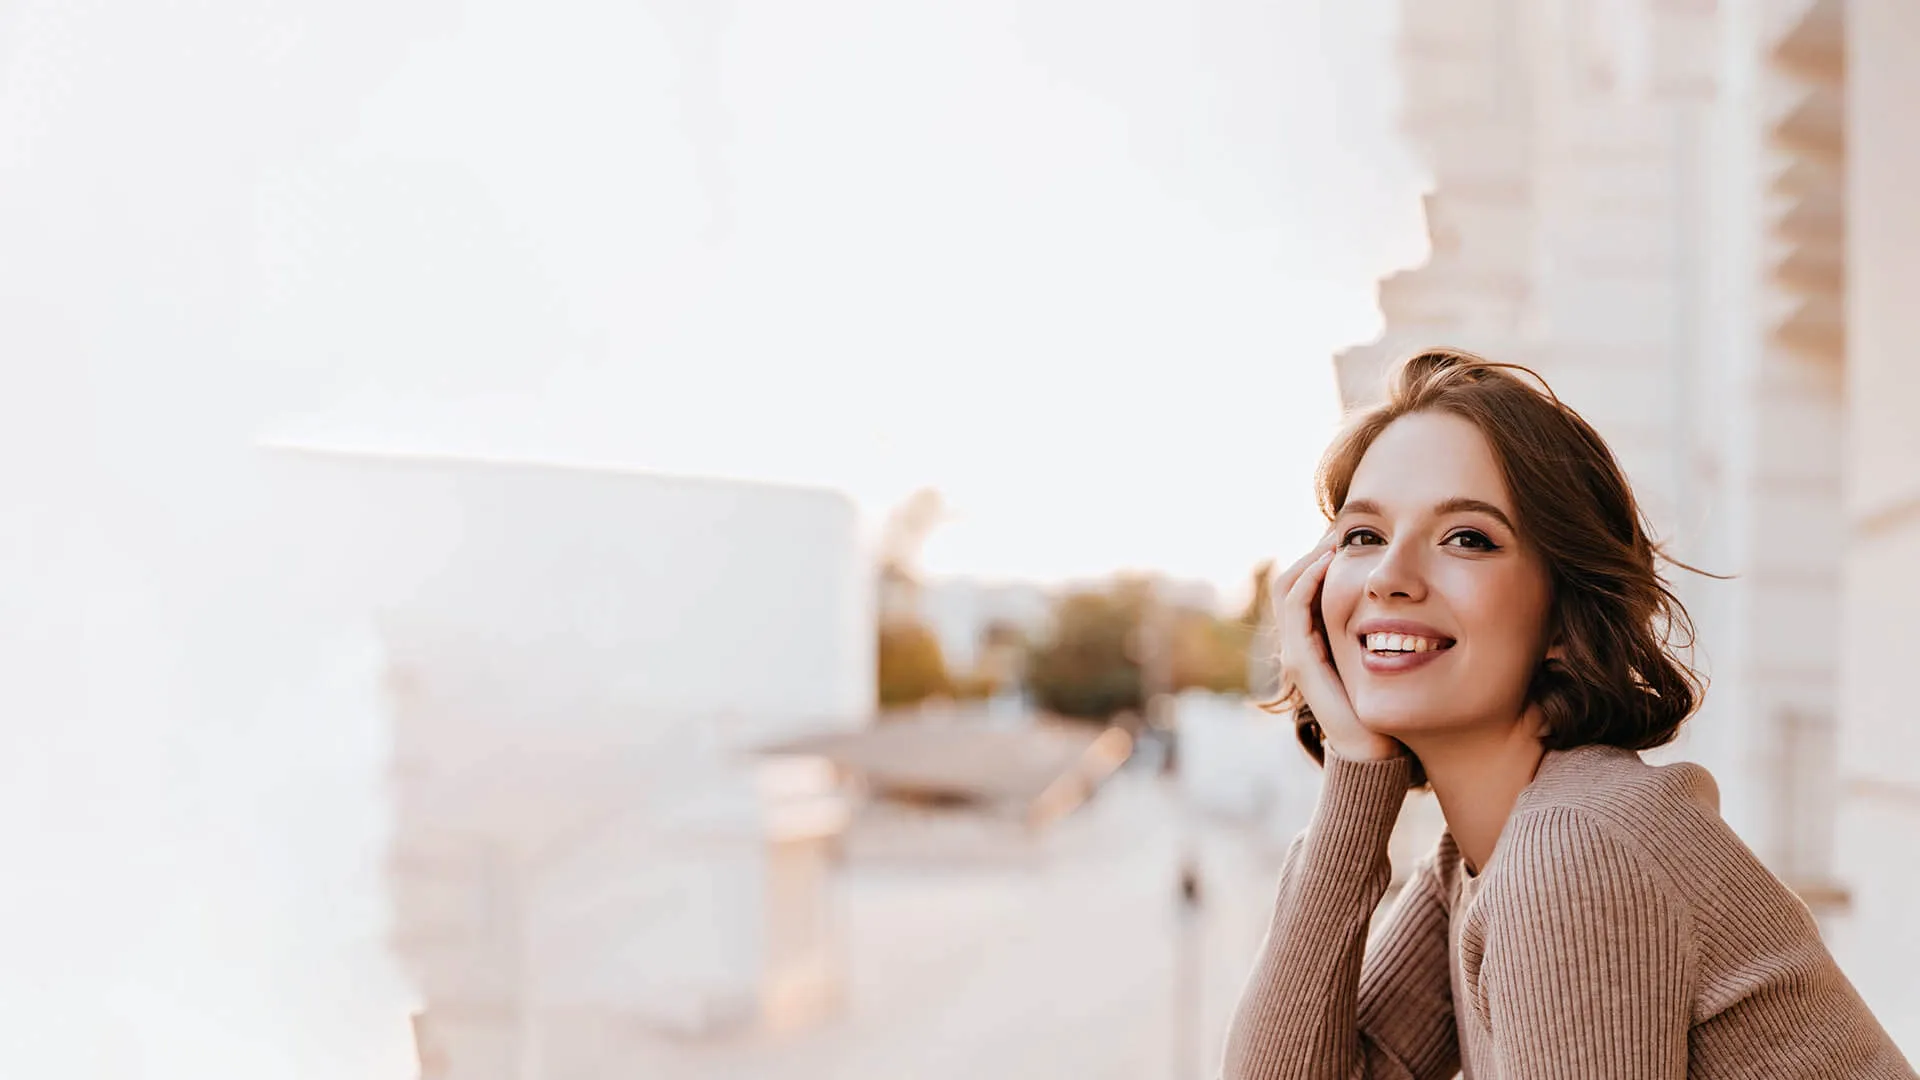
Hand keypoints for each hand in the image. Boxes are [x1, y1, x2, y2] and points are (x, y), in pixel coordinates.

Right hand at [1276, 534, 1402, 762]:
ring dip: (1311, 556)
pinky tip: (1332, 561)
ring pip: (1288, 586)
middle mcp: (1299, 643)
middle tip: (1345, 525)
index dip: (1324, 554)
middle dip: (1316, 548)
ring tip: (1337, 536)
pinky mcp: (1301, 662)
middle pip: (1292, 579)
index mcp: (1316, 640)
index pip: (1305, 583)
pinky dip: (1309, 579)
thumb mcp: (1386, 655)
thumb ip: (1386, 627)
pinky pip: (1296, 607)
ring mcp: (1296, 652)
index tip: (1355, 533)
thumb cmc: (1387, 705)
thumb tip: (1414, 591)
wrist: (1377, 751)